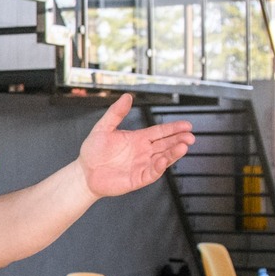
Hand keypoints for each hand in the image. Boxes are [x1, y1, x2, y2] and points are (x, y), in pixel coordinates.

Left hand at [79, 95, 194, 196]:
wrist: (84, 172)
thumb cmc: (93, 151)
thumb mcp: (103, 128)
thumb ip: (116, 113)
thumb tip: (127, 96)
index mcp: (138, 139)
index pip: (160, 132)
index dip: (174, 128)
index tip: (187, 125)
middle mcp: (144, 152)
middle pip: (166, 144)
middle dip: (179, 140)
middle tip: (190, 136)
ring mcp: (142, 165)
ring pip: (163, 158)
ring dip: (173, 153)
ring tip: (183, 146)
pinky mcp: (138, 178)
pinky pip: (152, 172)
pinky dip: (159, 167)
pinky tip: (163, 159)